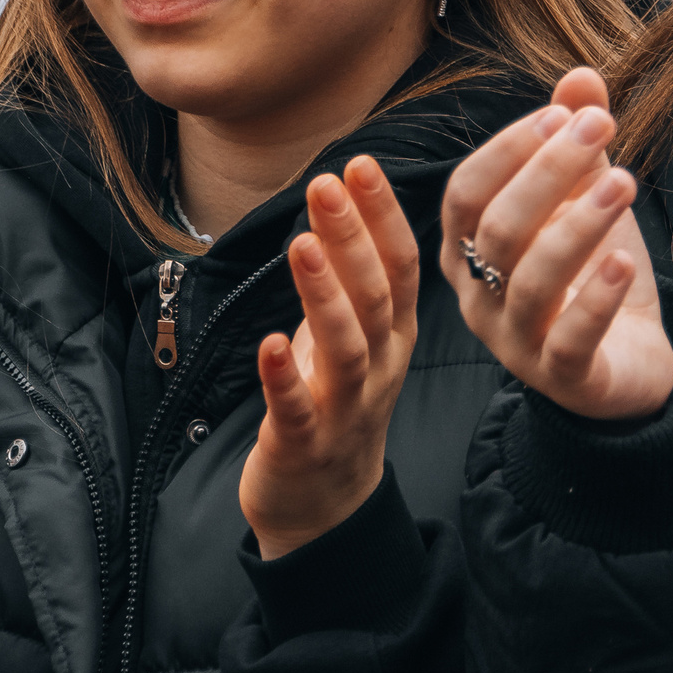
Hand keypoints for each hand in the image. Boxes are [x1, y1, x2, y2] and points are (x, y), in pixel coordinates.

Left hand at [238, 157, 419, 556]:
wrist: (324, 507)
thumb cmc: (334, 404)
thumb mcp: (354, 335)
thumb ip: (352, 275)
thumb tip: (339, 195)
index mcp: (395, 336)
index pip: (401, 266)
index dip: (383, 216)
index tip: (362, 165)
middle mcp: (381, 367)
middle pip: (377, 296)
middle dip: (354, 237)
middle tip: (328, 183)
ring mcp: (346, 408)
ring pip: (347, 346)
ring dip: (325, 294)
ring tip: (304, 245)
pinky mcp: (304, 444)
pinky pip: (297, 407)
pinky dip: (285, 375)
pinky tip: (271, 341)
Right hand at [439, 68, 672, 420]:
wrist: (630, 358)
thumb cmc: (591, 269)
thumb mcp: (583, 198)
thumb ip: (575, 139)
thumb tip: (581, 76)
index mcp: (470, 249)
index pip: (466, 194)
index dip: (507, 151)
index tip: (561, 115)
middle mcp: (480, 296)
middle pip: (497, 230)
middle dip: (548, 173)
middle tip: (602, 130)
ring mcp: (517, 342)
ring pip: (531, 282)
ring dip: (577, 226)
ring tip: (623, 183)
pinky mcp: (564, 379)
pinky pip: (570, 340)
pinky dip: (596, 298)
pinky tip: (624, 261)